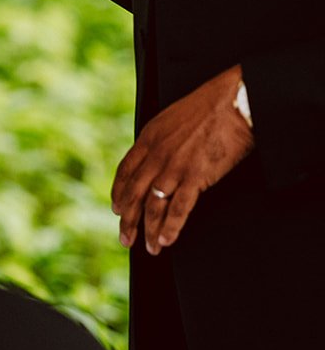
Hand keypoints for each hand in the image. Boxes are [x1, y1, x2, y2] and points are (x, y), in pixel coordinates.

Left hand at [111, 66, 253, 253]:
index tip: (117, 209)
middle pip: (134, 194)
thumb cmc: (207, 108)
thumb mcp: (171, 119)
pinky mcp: (196, 176)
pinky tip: (166, 240)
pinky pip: (179, 208)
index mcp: (147, 139)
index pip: (125, 172)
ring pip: (153, 205)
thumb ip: (159, 140)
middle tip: (125, 238)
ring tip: (149, 248)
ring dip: (149, 230)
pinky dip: (171, 227)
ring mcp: (174, 167)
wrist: (232, 101)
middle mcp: (156, 155)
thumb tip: (155, 156)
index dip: (119, 193)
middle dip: (128, 220)